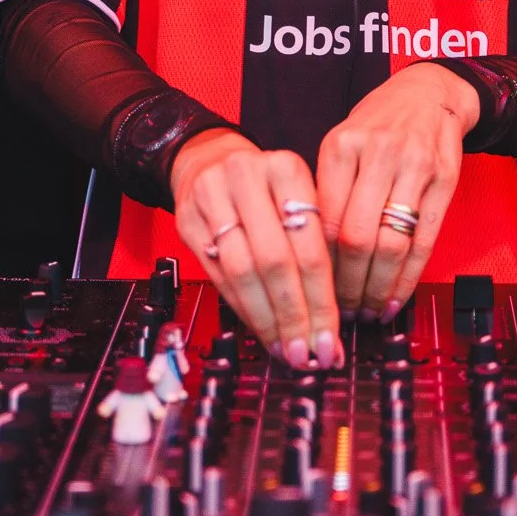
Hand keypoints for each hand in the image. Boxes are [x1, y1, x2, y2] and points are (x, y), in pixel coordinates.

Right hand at [169, 130, 340, 365]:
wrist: (212, 161)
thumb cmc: (266, 191)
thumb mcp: (298, 200)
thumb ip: (315, 251)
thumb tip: (330, 325)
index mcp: (286, 168)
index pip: (310, 244)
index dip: (321, 300)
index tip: (330, 341)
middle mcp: (247, 175)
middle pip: (275, 260)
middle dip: (294, 316)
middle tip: (307, 354)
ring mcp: (212, 195)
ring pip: (242, 270)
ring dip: (266, 319)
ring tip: (284, 349)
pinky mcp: (186, 217)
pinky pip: (217, 274)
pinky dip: (241, 308)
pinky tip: (260, 328)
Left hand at [316, 64, 478, 320]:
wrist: (428, 94)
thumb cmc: (376, 125)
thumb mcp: (342, 144)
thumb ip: (329, 193)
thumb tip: (312, 258)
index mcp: (342, 146)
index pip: (324, 220)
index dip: (319, 265)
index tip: (315, 291)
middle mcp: (378, 153)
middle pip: (357, 238)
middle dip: (348, 286)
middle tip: (342, 311)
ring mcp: (414, 166)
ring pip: (392, 244)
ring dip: (378, 289)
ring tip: (368, 311)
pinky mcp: (443, 180)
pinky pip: (425, 241)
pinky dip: (408, 278)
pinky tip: (396, 298)